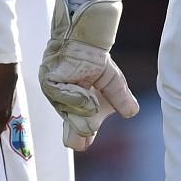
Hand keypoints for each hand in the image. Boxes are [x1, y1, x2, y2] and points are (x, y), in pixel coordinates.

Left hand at [38, 0, 139, 150]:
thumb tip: (132, 112)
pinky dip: (75, 93)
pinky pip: (63, 96)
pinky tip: (81, 83)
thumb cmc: (96, 60)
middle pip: (74, 134)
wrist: (86, 39)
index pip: (76, 138)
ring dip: (85, 102)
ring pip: (71, 113)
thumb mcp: (113, 83)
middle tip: (93, 109)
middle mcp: (65, 108)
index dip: (83, 140)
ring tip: (89, 86)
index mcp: (78, 113)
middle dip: (85, 127)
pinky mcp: (49, 84)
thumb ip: (120, 98)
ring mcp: (55, 97)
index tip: (85, 140)